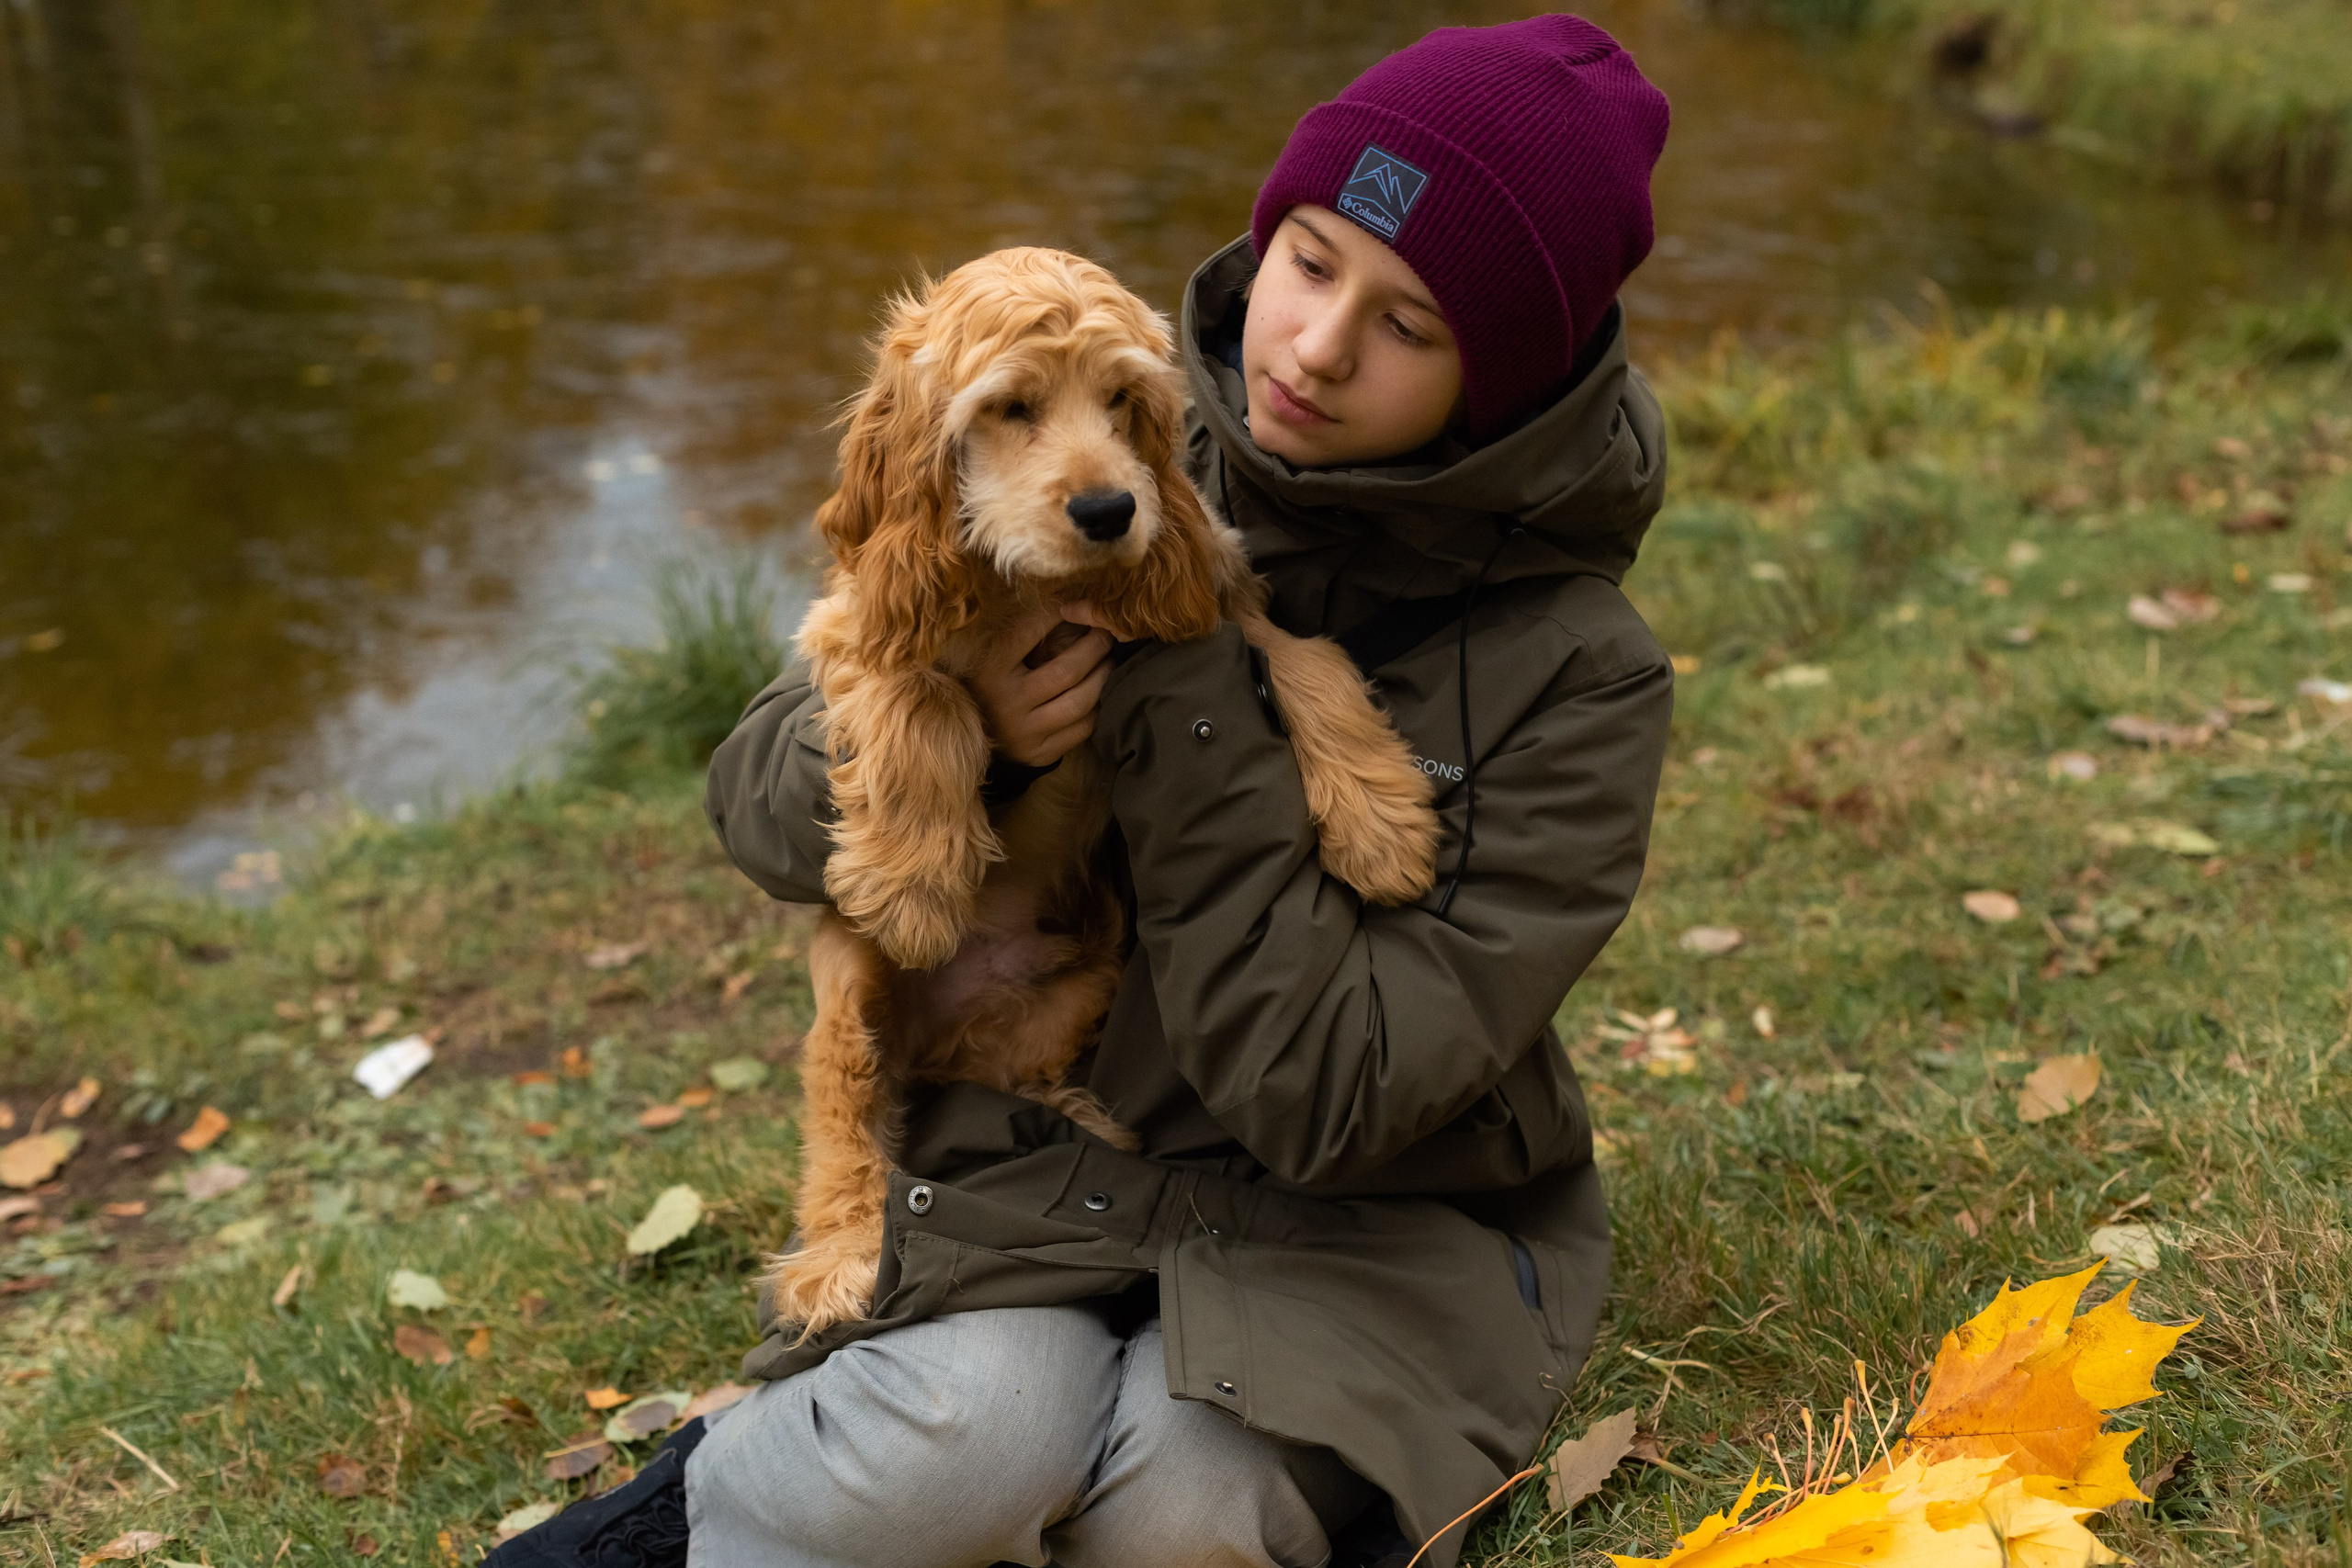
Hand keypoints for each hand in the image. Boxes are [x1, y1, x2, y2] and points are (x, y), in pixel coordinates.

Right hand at [966, 605, 1114, 767]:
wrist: (976, 739)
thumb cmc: (989, 688)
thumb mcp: (991, 661)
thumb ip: (1018, 638)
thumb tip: (1063, 605)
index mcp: (990, 672)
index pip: (1027, 635)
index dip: (1054, 615)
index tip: (1072, 605)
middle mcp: (1007, 702)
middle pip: (1066, 671)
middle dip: (1095, 648)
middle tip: (1107, 633)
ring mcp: (1025, 732)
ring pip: (1079, 703)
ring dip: (1103, 677)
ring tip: (1110, 661)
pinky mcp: (1041, 753)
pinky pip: (1081, 729)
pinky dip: (1097, 708)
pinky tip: (1100, 692)